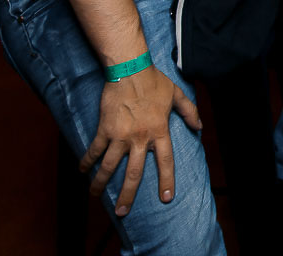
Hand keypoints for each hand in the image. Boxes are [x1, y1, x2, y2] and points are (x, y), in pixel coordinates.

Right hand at [80, 65, 202, 216]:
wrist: (130, 69)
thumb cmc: (154, 81)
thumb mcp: (176, 94)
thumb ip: (189, 111)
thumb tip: (199, 126)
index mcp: (159, 131)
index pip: (165, 161)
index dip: (166, 181)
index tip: (165, 198)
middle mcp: (140, 137)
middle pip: (134, 173)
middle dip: (127, 195)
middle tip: (122, 212)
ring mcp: (120, 135)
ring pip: (109, 166)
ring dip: (101, 183)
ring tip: (96, 196)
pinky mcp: (105, 129)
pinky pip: (94, 150)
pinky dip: (87, 161)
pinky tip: (83, 171)